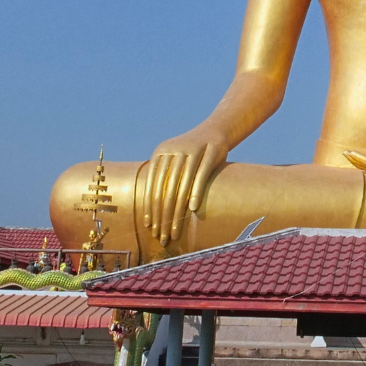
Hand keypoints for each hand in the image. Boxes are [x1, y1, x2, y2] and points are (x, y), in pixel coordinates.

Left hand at [145, 124, 229, 244]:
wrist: (215, 130)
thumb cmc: (192, 154)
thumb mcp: (174, 161)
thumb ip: (163, 179)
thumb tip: (150, 211)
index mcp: (160, 152)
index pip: (151, 186)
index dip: (150, 208)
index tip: (150, 227)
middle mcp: (173, 149)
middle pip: (165, 190)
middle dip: (162, 217)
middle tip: (163, 236)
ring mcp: (192, 150)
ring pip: (181, 186)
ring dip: (177, 212)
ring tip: (175, 231)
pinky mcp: (210, 152)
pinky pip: (200, 176)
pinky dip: (195, 193)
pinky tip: (192, 209)